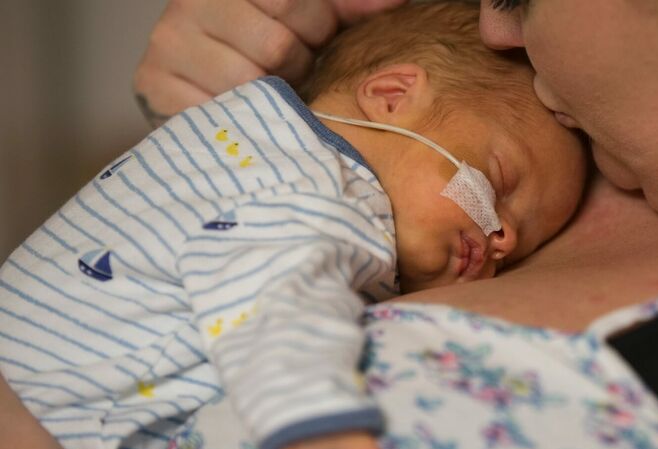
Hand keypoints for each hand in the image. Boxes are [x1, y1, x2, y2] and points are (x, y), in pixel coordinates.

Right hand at [133, 0, 407, 126]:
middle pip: (279, 45)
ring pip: (254, 82)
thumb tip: (397, 3)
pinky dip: (247, 122)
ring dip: (275, 98)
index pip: (293, 1)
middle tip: (292, 73)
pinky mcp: (155, 87)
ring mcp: (168, 45)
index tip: (315, 38)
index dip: (316, 26)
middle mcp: (189, 5)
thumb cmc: (260, 53)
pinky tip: (249, 115)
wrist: (196, 97)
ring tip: (271, 95)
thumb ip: (342, 7)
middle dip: (299, 66)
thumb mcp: (302, 20)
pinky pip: (224, 112)